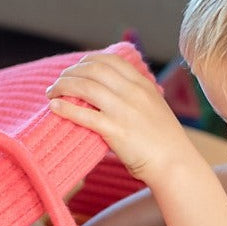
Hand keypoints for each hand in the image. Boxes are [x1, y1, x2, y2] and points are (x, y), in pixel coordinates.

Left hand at [47, 53, 198, 187]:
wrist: (175, 164)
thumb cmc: (165, 141)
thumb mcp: (155, 107)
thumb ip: (137, 96)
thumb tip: (113, 92)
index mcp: (142, 85)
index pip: (110, 61)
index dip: (88, 61)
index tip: (76, 68)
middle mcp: (133, 93)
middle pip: (93, 69)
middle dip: (70, 72)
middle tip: (58, 82)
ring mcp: (124, 111)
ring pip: (85, 87)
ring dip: (62, 86)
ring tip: (51, 93)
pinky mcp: (115, 131)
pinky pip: (84, 115)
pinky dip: (65, 108)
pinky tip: (54, 107)